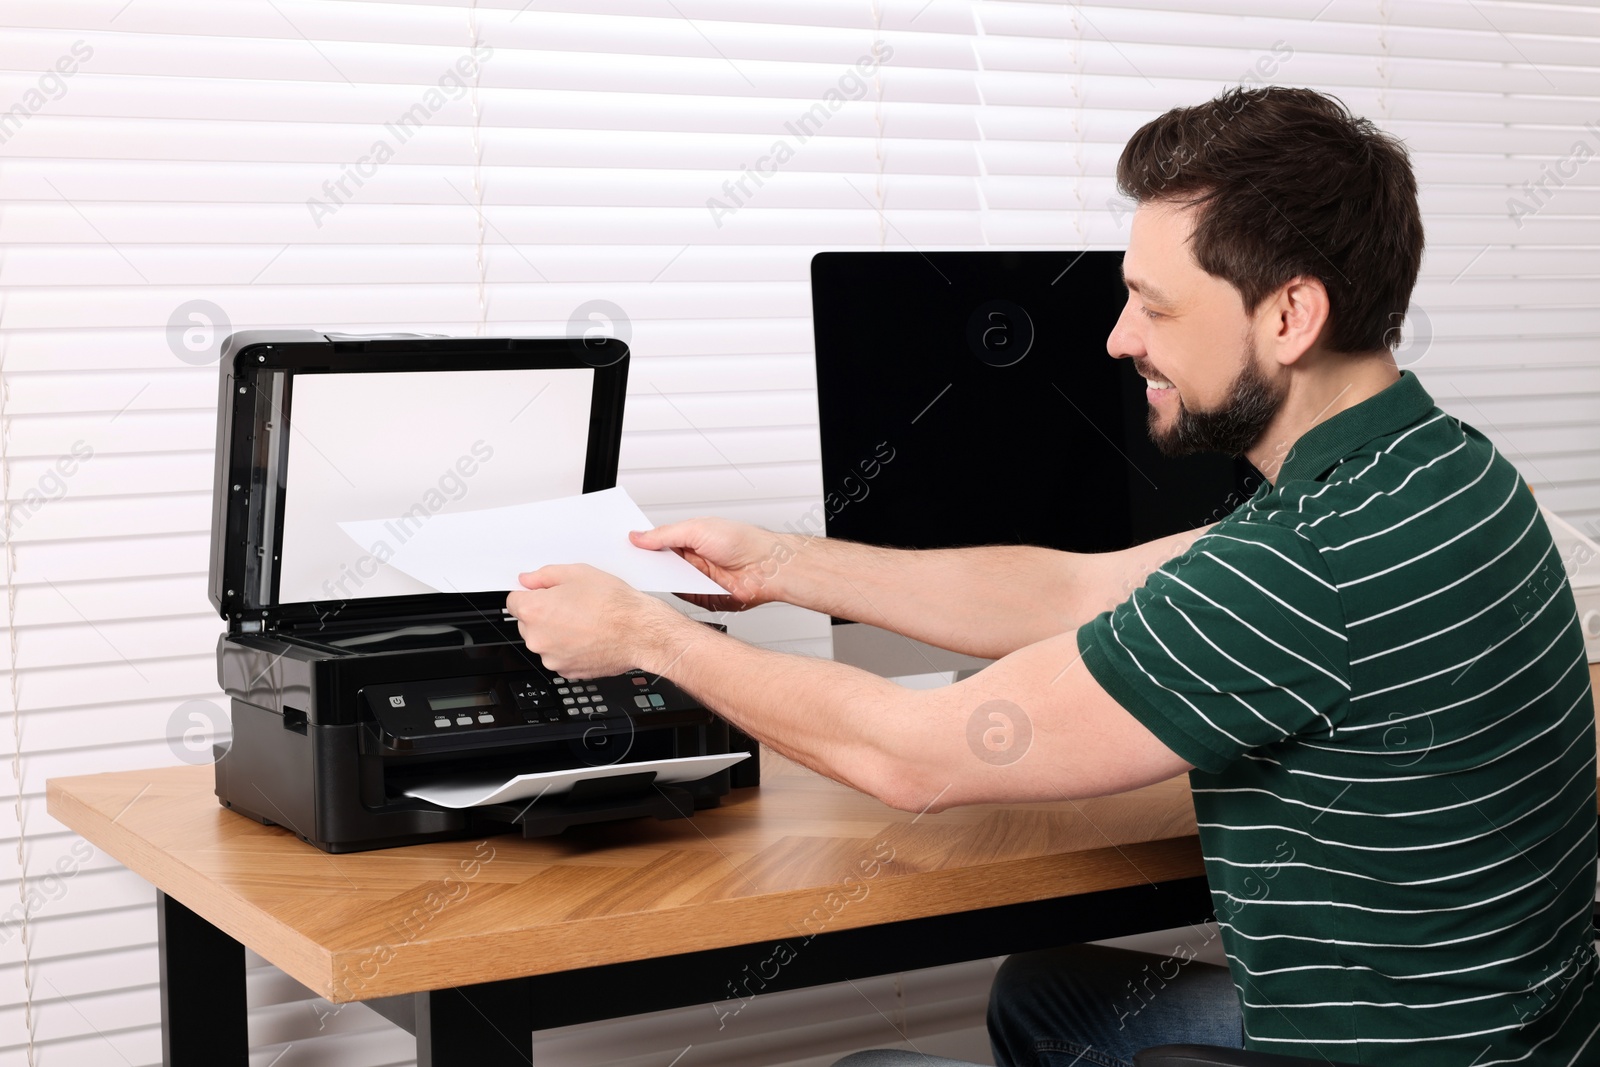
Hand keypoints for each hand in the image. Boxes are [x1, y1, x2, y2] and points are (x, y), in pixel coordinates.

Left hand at [506, 564, 686, 678]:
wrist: (640, 632)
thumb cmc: (614, 604)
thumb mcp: (578, 573)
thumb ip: (544, 576)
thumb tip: (528, 581)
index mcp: (534, 611)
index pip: (513, 601)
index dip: (530, 594)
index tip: (543, 594)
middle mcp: (537, 638)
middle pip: (527, 623)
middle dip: (543, 614)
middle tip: (571, 605)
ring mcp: (551, 658)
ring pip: (544, 641)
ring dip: (556, 633)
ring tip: (584, 621)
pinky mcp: (567, 672)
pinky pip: (560, 656)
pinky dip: (569, 648)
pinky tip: (588, 635)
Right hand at [630, 518, 795, 612]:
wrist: (768, 567)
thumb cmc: (742, 540)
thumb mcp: (697, 529)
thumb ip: (665, 534)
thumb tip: (639, 536)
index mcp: (689, 538)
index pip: (658, 542)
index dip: (641, 544)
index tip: (622, 545)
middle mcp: (692, 559)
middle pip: (660, 563)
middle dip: (645, 563)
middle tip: (626, 563)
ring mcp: (698, 578)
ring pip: (668, 582)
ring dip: (658, 580)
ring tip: (641, 575)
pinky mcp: (704, 597)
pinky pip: (683, 598)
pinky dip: (674, 595)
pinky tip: (664, 590)